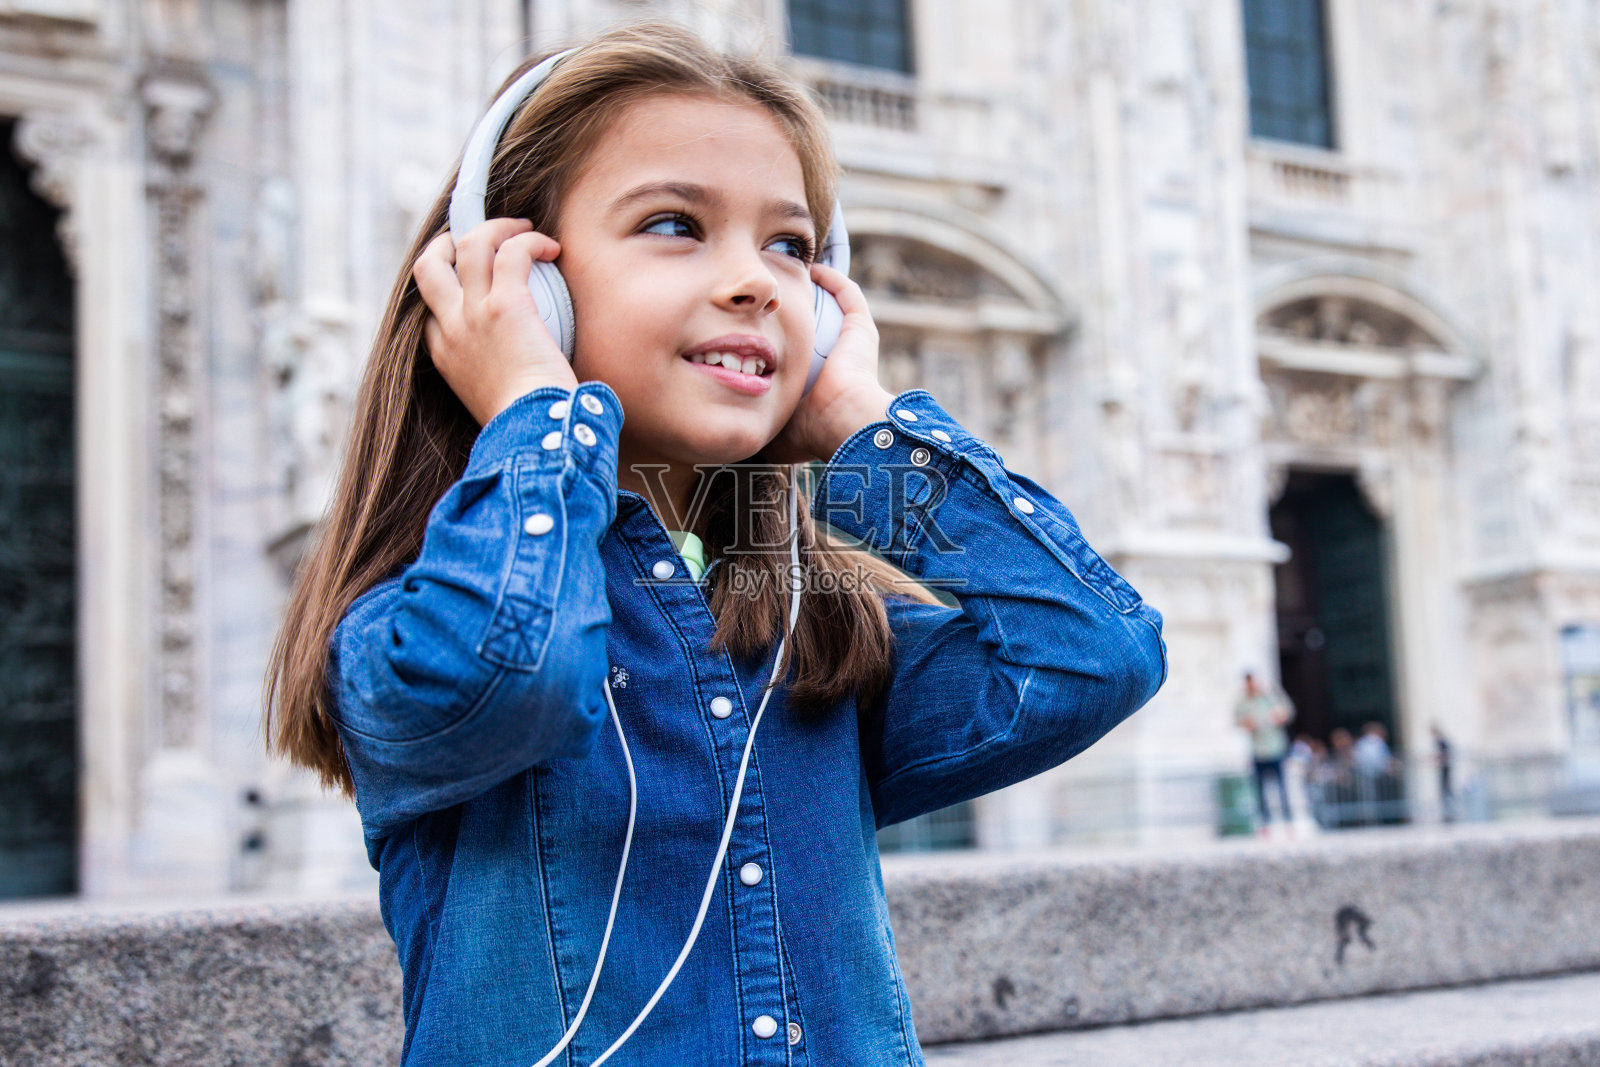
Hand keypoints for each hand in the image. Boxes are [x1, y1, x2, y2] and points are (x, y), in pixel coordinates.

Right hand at [413, 218, 578, 424]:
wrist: (531, 435)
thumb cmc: (525, 426)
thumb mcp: (494, 403)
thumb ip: (498, 382)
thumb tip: (525, 378)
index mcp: (444, 356)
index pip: (429, 311)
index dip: (446, 290)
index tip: (470, 284)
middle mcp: (451, 330)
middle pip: (428, 266)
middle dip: (448, 242)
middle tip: (481, 236)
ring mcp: (473, 314)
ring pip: (469, 244)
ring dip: (497, 228)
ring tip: (524, 229)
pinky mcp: (505, 305)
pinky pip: (511, 252)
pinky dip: (529, 240)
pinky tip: (550, 248)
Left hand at [763, 262, 894, 463]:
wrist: (843, 424)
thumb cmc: (809, 432)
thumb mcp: (773, 432)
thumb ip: (754, 425)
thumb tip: (728, 428)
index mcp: (821, 387)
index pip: (801, 360)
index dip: (783, 346)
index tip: (757, 332)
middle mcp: (840, 365)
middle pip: (817, 332)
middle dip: (796, 315)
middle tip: (769, 300)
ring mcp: (853, 346)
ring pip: (835, 309)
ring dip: (815, 292)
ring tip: (788, 275)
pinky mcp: (861, 330)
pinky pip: (847, 295)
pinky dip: (831, 279)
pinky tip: (810, 268)